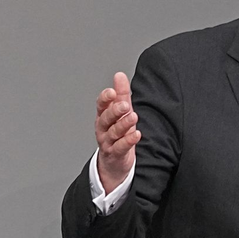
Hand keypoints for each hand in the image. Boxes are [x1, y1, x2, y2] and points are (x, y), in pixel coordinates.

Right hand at [94, 72, 139, 192]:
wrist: (114, 162)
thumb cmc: (117, 134)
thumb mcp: (120, 113)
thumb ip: (121, 94)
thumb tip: (120, 75)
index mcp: (103, 116)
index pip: (101, 105)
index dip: (105, 98)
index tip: (112, 91)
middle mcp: (103, 128)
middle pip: (106, 118)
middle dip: (114, 110)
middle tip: (124, 104)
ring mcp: (108, 142)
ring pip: (113, 132)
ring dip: (123, 124)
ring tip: (133, 116)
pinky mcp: (115, 154)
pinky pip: (121, 147)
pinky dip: (128, 141)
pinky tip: (136, 135)